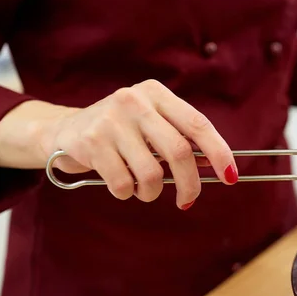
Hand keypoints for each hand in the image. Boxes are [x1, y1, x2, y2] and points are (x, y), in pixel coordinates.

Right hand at [0, 79, 237, 208]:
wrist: (65, 131)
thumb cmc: (122, 134)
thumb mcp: (151, 125)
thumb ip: (179, 140)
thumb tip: (220, 168)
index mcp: (156, 94)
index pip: (197, 124)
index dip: (219, 152)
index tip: (231, 176)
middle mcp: (135, 101)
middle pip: (179, 152)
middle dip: (190, 184)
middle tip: (188, 201)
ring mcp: (111, 121)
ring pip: (151, 174)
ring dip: (151, 192)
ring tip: (142, 189)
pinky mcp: (91, 143)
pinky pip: (123, 185)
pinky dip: (127, 194)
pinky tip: (120, 184)